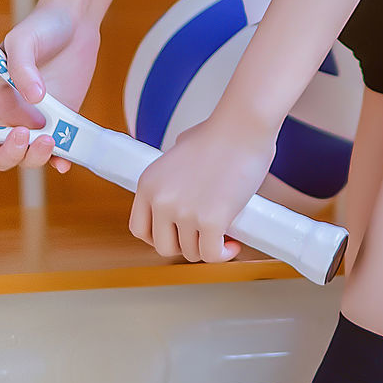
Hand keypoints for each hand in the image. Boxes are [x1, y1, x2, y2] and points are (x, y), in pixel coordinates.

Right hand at [0, 3, 99, 171]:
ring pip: (27, 157)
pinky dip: (60, 161)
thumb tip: (35, 98)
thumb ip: (22, 67)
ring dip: (34, 157)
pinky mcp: (62, 123)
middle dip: (9, 152)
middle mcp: (10, 114)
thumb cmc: (40, 28)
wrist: (74, 24)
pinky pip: (57, 152)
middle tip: (24, 134)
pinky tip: (64, 159)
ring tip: (50, 139)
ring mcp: (37, 122)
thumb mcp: (23, 41)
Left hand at [130, 108, 277, 261]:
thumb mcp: (179, 150)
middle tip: (203, 236)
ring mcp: (184, 212)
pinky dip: (223, 254)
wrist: (243, 127)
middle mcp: (161, 200)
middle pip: (163, 247)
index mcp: (148, 184)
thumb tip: (181, 185)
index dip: (158, 238)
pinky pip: (211, 255)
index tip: (176, 236)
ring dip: (208, 248)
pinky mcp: (210, 220)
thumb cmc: (219, 133)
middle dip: (185, 246)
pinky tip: (233, 245)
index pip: (139, 229)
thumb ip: (172, 174)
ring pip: (191, 252)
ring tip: (223, 235)